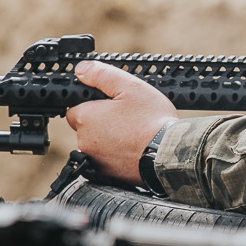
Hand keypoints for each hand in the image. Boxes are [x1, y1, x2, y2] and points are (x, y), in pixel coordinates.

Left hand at [65, 61, 175, 182]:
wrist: (169, 155)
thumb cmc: (152, 121)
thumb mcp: (130, 87)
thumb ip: (102, 75)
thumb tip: (81, 69)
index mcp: (86, 118)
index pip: (76, 108)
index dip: (95, 105)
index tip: (112, 105)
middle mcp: (85, 142)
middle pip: (88, 128)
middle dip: (103, 123)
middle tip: (128, 119)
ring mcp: (96, 161)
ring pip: (99, 145)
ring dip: (111, 140)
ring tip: (135, 135)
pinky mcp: (108, 176)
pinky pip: (109, 162)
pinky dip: (119, 156)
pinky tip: (136, 149)